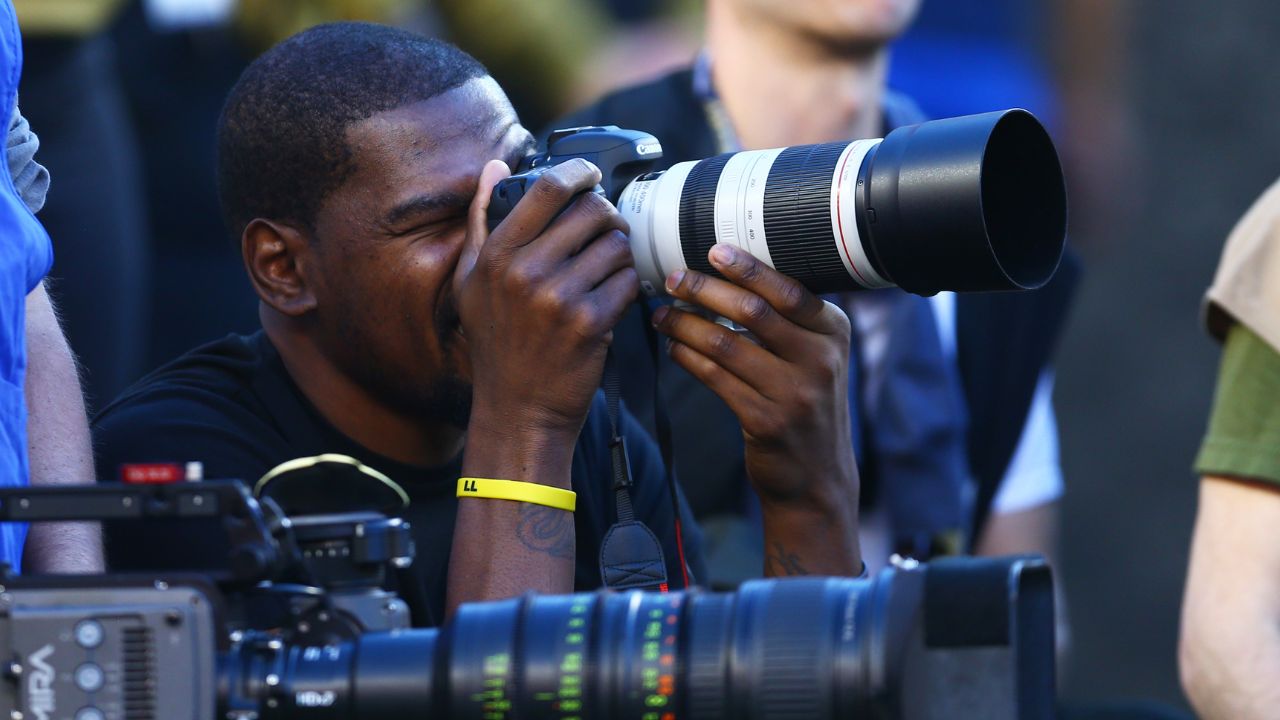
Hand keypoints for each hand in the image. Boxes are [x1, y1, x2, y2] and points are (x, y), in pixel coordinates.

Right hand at [455, 159, 637, 447]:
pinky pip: (629, 280)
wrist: (519, 410)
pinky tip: (613, 297)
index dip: (578, 173)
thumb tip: (492, 167)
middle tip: (606, 230)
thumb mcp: (471, 281)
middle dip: (607, 216)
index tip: (589, 176)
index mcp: (497, 255)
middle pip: (591, 211)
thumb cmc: (496, 345)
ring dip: (620, 252)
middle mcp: (525, 272)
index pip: (548, 189)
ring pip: (616, 245)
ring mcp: (559, 298)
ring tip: (608, 268)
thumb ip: (480, 221)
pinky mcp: (590, 323)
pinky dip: (629, 285)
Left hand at [652, 244, 860, 574]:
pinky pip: (716, 379)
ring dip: (686, 324)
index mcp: (833, 333)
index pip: (787, 290)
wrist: (816, 478)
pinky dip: (688, 358)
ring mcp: (794, 393)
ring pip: (726, 345)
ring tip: (661, 314)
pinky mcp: (766, 421)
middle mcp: (819, 360)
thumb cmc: (806, 407)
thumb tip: (729, 277)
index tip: (713, 251)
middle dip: (705, 290)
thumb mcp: (815, 359)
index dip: (747, 268)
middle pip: (753, 312)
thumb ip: (789, 323)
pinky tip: (673, 347)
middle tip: (672, 278)